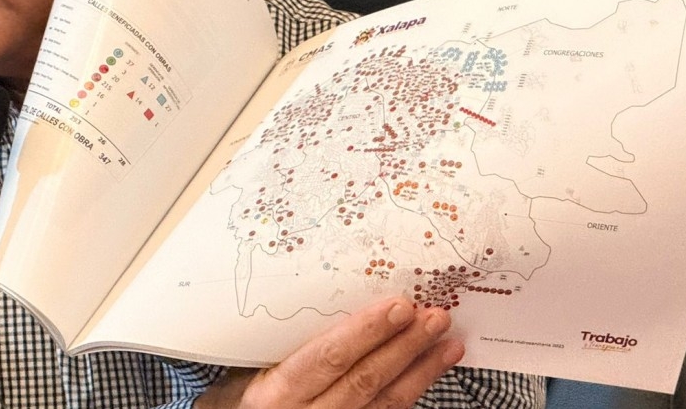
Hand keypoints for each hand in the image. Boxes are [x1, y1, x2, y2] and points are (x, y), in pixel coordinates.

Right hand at [196, 297, 463, 408]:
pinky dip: (414, 389)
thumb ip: (280, 340)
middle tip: (434, 316)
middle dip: (404, 346)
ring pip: (385, 402)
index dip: (367, 332)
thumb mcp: (246, 367)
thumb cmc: (237, 399)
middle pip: (365, 380)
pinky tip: (432, 368)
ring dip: (420, 369)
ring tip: (447, 340)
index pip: (328, 358)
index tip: (398, 307)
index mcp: (276, 393)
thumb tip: (318, 288)